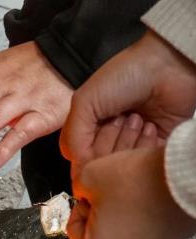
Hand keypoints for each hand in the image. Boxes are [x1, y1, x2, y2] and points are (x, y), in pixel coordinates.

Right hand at [61, 31, 195, 166]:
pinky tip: (151, 125)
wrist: (168, 67)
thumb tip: (80, 168)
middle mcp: (107, 138)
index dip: (87, 152)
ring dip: (129, 141)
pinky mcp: (154, 147)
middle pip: (101, 165)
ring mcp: (131, 143)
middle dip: (110, 142)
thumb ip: (72, 137)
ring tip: (138, 117)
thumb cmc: (125, 75)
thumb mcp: (84, 102)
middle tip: (120, 118)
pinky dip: (146, 147)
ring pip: (123, 166)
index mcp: (86, 128)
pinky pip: (145, 164)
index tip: (98, 130)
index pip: (79, 159)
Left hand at [67, 147, 195, 238]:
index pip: (75, 232)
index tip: (85, 195)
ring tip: (129, 186)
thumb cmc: (136, 183)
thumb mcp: (89, 176)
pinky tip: (147, 190)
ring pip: (125, 226)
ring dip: (123, 206)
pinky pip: (148, 223)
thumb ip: (78, 187)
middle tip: (106, 187)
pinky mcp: (171, 238)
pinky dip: (144, 208)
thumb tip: (84, 191)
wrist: (186, 178)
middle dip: (101, 207)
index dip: (77, 208)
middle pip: (102, 231)